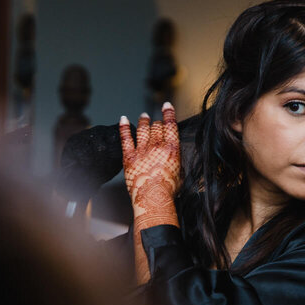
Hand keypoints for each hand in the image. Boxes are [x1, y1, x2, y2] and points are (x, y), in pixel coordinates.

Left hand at [119, 102, 180, 216]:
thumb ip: (176, 162)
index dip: (168, 113)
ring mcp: (142, 151)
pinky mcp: (129, 157)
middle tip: (155, 120)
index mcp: (172, 149)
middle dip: (157, 122)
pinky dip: (124, 127)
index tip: (167, 106)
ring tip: (143, 116)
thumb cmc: (168, 191)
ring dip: (143, 121)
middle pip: (157, 127)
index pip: (171, 125)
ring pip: (143, 129)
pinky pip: (125, 138)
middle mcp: (157, 146)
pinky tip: (123, 119)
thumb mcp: (180, 174)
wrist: (153, 199)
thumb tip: (174, 159)